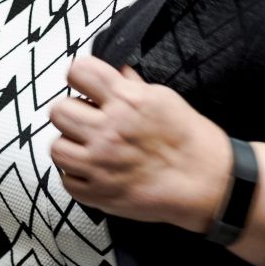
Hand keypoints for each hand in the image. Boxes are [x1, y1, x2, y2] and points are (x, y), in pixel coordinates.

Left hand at [48, 55, 229, 230]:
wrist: (208, 182)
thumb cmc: (190, 139)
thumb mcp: (163, 98)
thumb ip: (132, 85)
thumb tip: (115, 71)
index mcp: (126, 101)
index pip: (78, 72)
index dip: (79, 77)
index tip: (84, 85)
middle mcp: (108, 130)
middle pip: (58, 110)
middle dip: (71, 112)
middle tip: (86, 120)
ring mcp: (100, 164)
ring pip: (56, 147)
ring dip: (70, 145)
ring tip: (87, 147)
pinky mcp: (99, 194)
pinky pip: (66, 180)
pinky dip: (77, 176)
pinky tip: (94, 171)